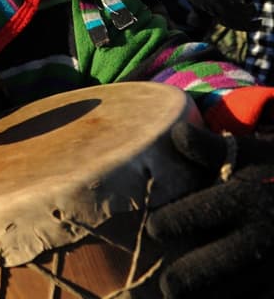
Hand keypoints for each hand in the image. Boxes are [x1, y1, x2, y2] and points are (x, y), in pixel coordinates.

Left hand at [146, 122, 273, 298]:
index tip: (154, 229)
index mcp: (248, 199)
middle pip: (218, 265)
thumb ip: (214, 149)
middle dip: (188, 278)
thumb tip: (178, 133)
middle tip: (166, 286)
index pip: (201, 213)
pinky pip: (259, 297)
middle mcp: (263, 234)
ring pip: (238, 290)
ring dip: (210, 296)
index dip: (173, 223)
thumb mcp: (255, 154)